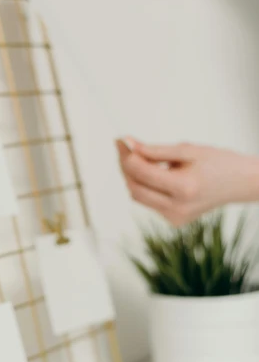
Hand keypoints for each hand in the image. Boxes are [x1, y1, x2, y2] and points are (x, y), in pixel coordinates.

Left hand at [116, 138, 258, 225]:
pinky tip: (158, 174)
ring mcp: (175, 218)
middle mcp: (178, 208)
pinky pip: (150, 202)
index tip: (122, 140)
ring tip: (144, 158)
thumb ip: (154, 150)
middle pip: (134, 188)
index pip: (141, 173)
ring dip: (134, 177)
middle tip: (125, 147)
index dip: (127, 155)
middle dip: (126, 167)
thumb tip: (128, 144)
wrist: (240, 183)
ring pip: (139, 196)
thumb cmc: (217, 162)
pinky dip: (147, 186)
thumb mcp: (187, 150)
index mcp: (184, 188)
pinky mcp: (174, 221)